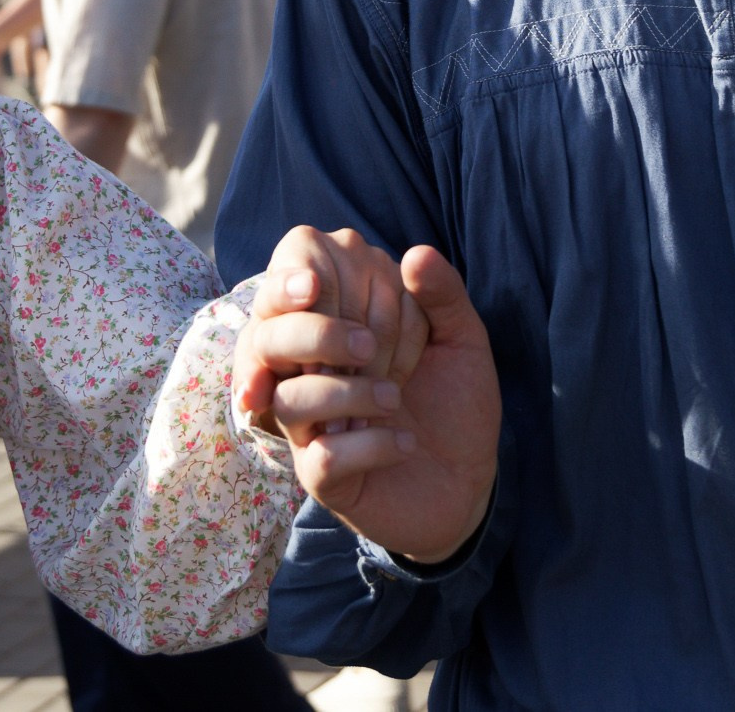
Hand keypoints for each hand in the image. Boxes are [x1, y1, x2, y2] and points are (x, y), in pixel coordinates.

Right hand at [236, 233, 499, 564]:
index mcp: (332, 321)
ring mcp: (309, 426)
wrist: (469, 479)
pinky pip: (323, 456)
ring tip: (396, 399)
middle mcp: (306, 371)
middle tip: (369, 347)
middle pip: (265, 337)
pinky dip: (369, 444)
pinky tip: (404, 441)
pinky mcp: (323, 477)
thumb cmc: (454, 399)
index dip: (292, 274)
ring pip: (289, 400)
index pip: (285, 279)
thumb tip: (416, 254)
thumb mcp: (462, 338)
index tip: (315, 285)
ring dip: (348, 393)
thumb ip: (442, 295)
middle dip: (315, 334)